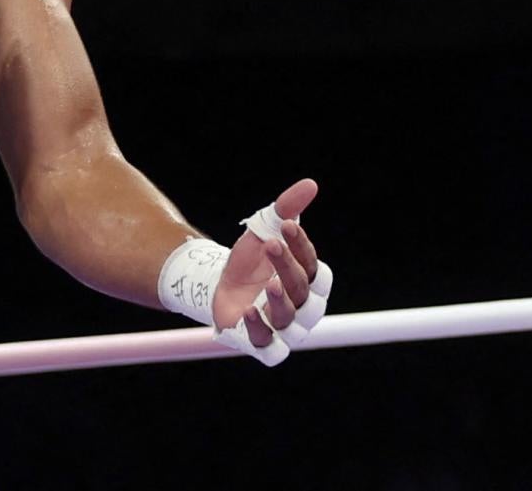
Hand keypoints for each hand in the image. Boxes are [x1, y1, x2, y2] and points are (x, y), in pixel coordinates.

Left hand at [212, 178, 320, 345]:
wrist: (217, 283)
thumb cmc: (250, 260)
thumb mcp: (263, 231)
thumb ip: (286, 210)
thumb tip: (310, 184)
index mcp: (308, 280)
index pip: (315, 266)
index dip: (302, 246)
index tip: (284, 225)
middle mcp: (301, 307)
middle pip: (305, 293)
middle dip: (290, 269)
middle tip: (271, 244)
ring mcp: (282, 327)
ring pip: (292, 322)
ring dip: (281, 303)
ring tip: (268, 283)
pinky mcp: (261, 342)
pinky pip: (270, 347)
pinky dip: (261, 331)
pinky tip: (248, 310)